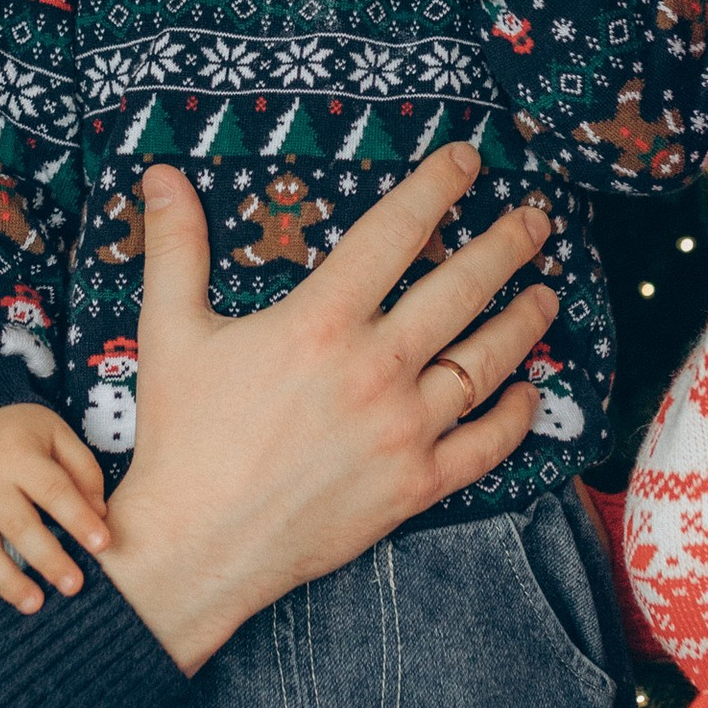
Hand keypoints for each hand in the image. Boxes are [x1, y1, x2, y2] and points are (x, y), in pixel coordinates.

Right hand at [0, 406, 107, 617]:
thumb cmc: (22, 434)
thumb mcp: (57, 432)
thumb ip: (82, 470)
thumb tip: (99, 515)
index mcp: (20, 456)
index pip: (53, 490)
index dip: (78, 519)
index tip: (103, 545)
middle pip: (17, 526)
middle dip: (47, 559)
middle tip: (74, 586)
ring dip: (6, 581)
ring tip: (35, 605)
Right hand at [98, 145, 556, 673]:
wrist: (195, 547)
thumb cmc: (181, 439)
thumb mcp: (170, 331)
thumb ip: (176, 247)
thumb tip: (160, 175)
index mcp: (320, 322)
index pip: (396, 233)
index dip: (438, 187)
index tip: (468, 160)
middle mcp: (375, 369)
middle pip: (462, 289)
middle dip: (508, 245)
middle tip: (536, 219)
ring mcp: (403, 430)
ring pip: (487, 362)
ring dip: (524, 321)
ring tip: (547, 294)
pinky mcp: (415, 485)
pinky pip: (487, 444)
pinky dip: (516, 414)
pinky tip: (528, 390)